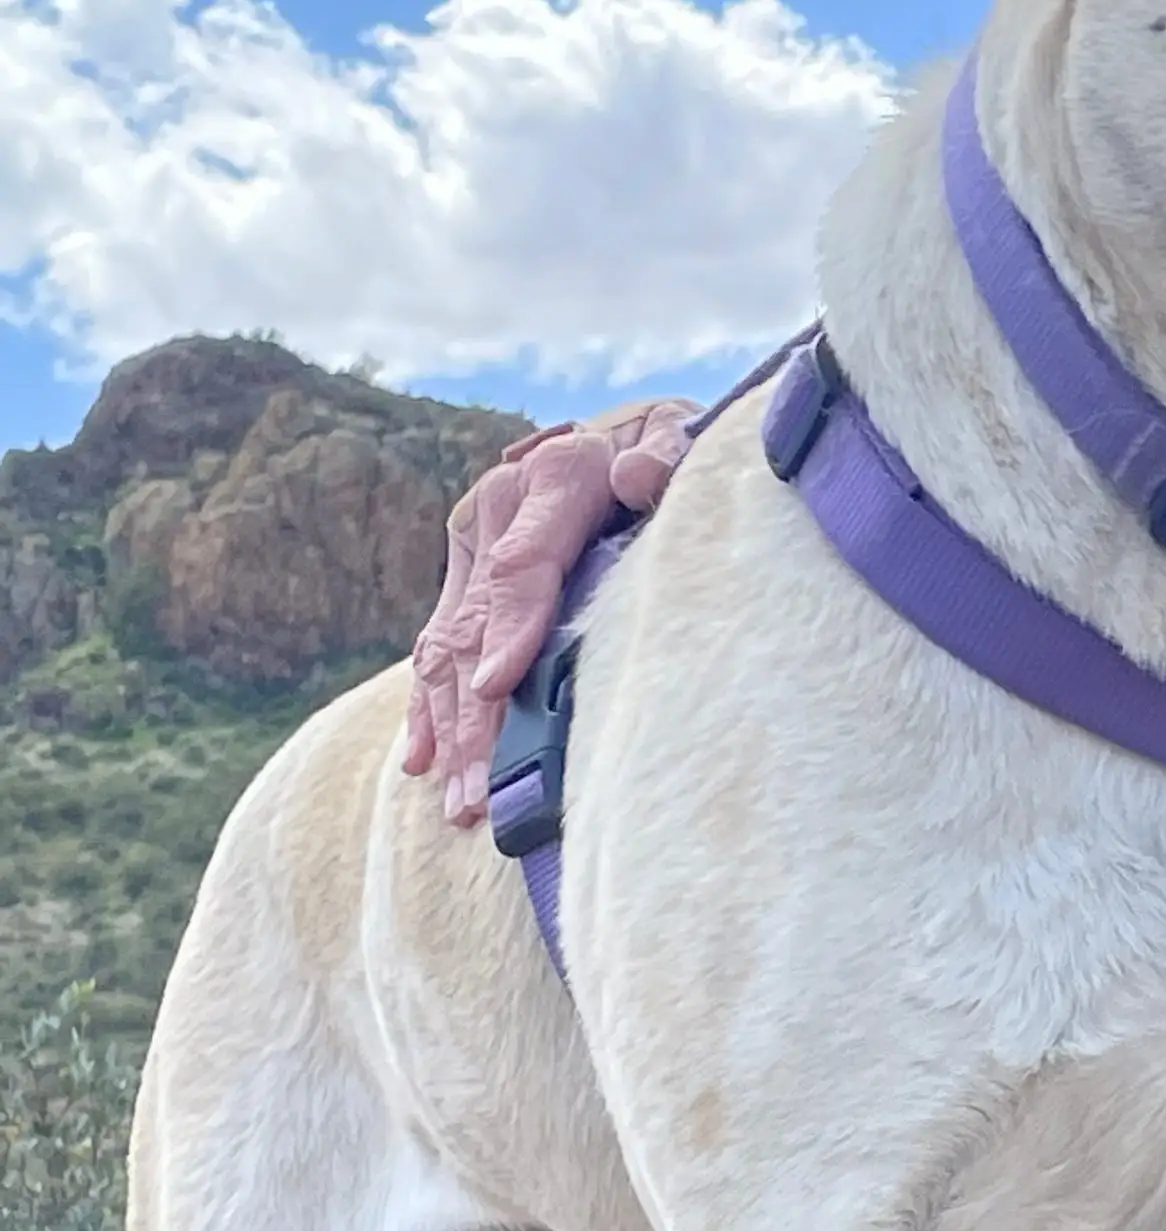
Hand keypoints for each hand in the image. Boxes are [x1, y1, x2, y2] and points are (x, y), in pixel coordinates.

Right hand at [401, 396, 696, 823]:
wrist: (629, 428)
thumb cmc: (669, 446)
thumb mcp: (679, 434)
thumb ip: (666, 452)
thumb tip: (636, 477)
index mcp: (554, 477)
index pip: (526, 564)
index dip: (512, 626)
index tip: (502, 685)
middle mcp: (500, 508)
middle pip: (478, 625)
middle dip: (476, 714)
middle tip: (481, 791)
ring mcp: (474, 543)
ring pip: (449, 647)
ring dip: (451, 729)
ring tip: (462, 802)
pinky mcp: (462, 571)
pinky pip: (435, 646)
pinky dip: (428, 709)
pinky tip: (422, 766)